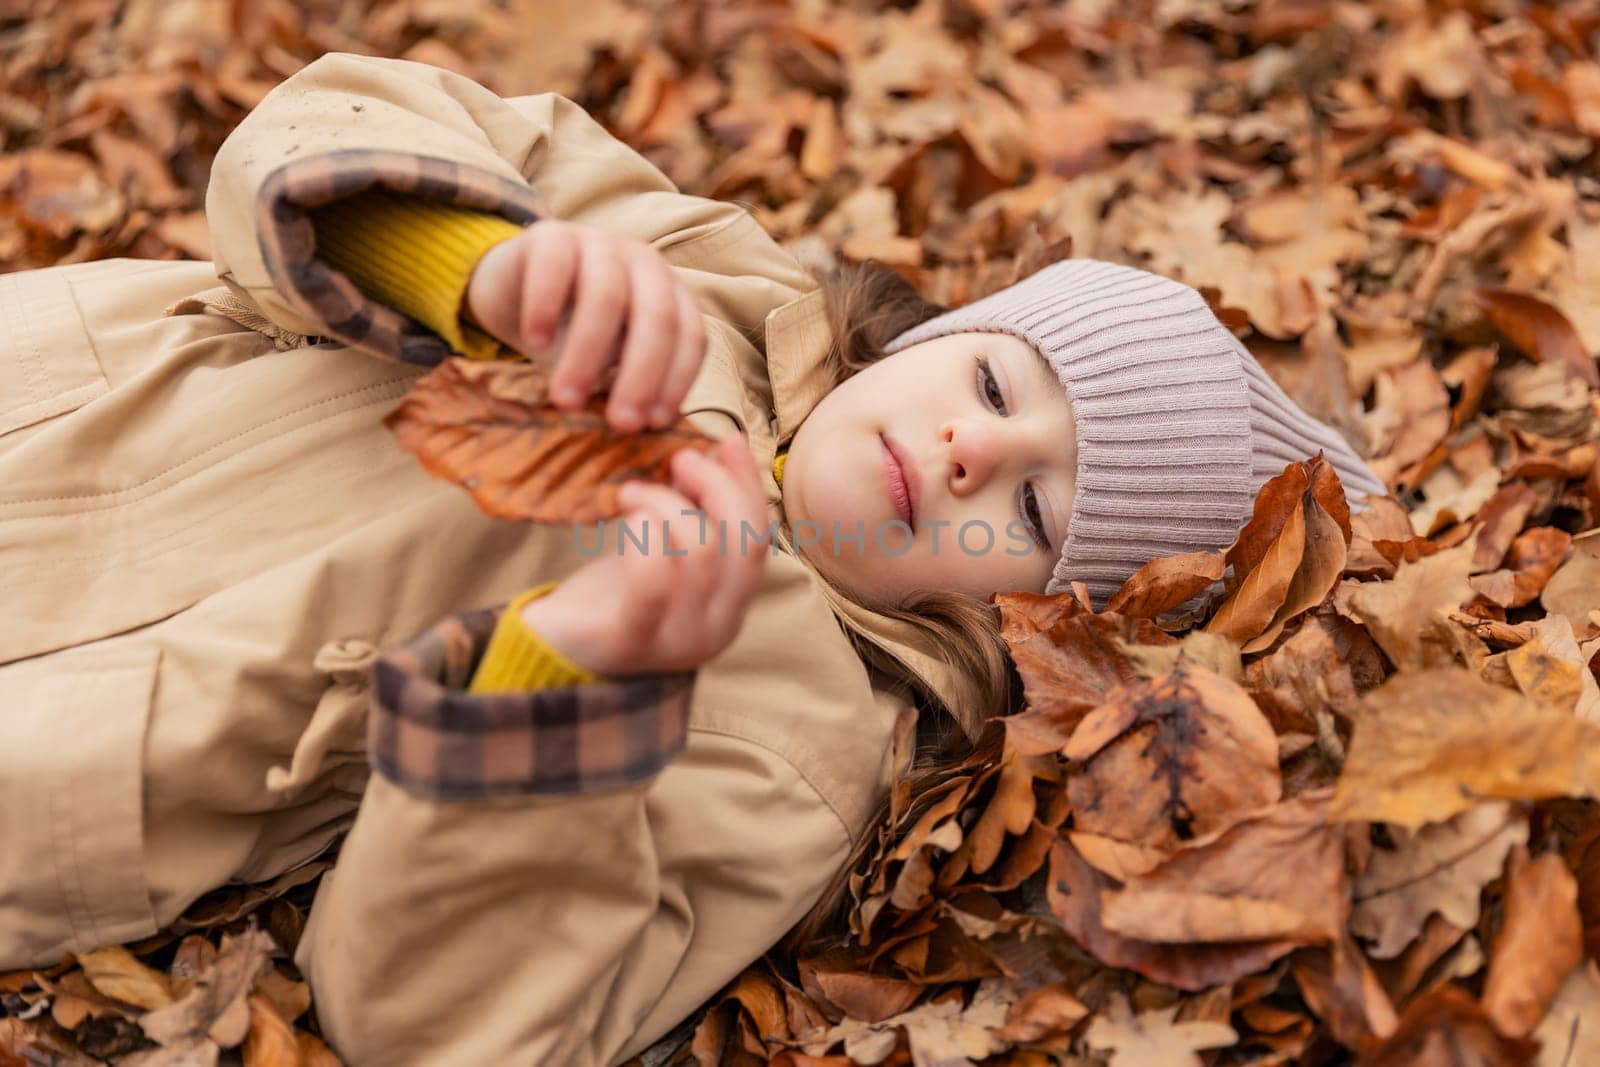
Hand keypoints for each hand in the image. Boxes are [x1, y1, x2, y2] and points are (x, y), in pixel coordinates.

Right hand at [463, 219, 706, 433]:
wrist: (516, 290)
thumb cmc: (575, 335)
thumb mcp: (613, 362)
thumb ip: (636, 387)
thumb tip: (656, 438)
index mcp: (670, 294)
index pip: (691, 335)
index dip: (677, 380)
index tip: (655, 424)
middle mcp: (644, 263)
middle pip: (657, 316)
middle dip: (641, 375)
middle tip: (620, 424)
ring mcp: (599, 243)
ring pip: (606, 295)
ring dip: (588, 354)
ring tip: (567, 400)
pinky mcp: (550, 236)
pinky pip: (554, 267)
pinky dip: (545, 306)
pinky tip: (534, 341)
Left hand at [518, 434, 770, 676]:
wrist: (556, 648)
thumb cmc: (615, 592)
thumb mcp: (667, 543)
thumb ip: (698, 505)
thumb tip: (727, 446)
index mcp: (731, 607)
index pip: (759, 539)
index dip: (748, 485)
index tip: (725, 440)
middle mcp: (717, 629)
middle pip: (742, 543)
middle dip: (714, 485)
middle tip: (677, 460)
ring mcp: (677, 640)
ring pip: (702, 552)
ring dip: (667, 503)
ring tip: (632, 492)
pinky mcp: (630, 640)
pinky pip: (654, 581)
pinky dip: (646, 535)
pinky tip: (628, 517)